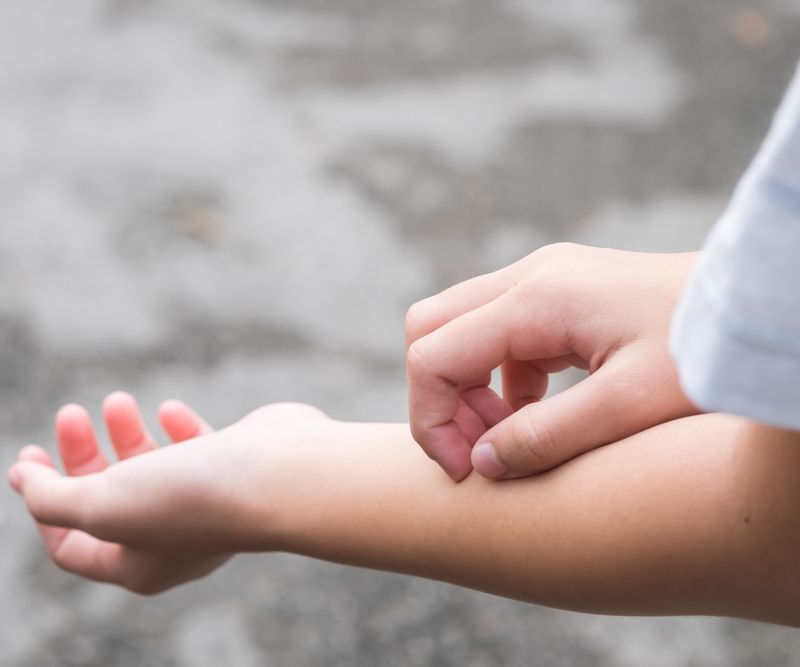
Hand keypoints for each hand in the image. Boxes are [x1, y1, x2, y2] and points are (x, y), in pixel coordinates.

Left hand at [7, 394, 329, 593]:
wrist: (278, 475)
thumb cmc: (189, 498)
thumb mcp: (103, 505)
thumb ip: (53, 497)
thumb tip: (22, 481)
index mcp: (137, 566)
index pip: (71, 546)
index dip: (39, 504)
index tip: (28, 459)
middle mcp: (170, 541)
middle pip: (106, 500)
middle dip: (81, 456)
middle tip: (69, 414)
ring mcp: (205, 504)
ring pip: (149, 468)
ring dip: (124, 432)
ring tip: (117, 400)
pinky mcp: (232, 469)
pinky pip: (194, 447)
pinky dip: (176, 426)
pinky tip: (171, 409)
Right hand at [405, 243, 698, 480]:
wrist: (760, 306)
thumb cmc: (704, 352)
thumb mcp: (631, 406)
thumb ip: (548, 436)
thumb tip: (480, 465)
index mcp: (537, 299)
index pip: (432, 354)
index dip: (431, 420)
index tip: (464, 471)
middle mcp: (529, 276)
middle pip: (429, 329)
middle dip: (438, 398)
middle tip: (478, 452)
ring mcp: (542, 279)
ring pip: (456, 328)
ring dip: (465, 388)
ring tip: (507, 439)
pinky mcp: (557, 293)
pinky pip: (496, 334)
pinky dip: (495, 379)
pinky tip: (535, 414)